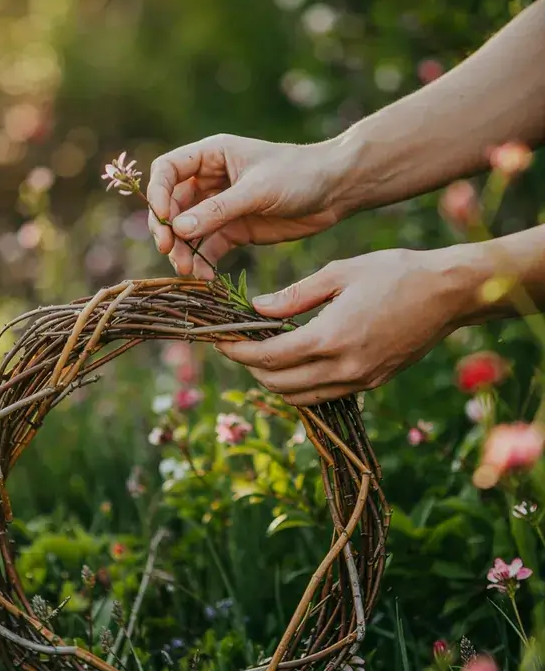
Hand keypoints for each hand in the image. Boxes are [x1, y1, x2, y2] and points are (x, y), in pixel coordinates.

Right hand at [146, 133, 346, 277]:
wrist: (336, 190)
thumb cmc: (298, 175)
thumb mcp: (256, 190)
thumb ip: (217, 210)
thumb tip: (179, 229)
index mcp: (211, 156)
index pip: (168, 170)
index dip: (157, 193)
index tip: (163, 220)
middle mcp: (210, 180)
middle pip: (172, 205)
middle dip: (169, 229)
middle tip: (170, 250)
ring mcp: (221, 207)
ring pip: (188, 230)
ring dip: (183, 250)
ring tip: (188, 270)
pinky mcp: (235, 230)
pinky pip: (209, 248)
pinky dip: (203, 263)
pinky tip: (205, 278)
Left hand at [216, 247, 473, 404]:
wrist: (449, 293)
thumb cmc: (395, 272)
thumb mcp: (339, 272)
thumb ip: (295, 295)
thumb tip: (257, 309)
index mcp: (331, 338)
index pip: (269, 358)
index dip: (238, 352)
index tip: (220, 341)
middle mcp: (344, 369)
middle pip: (278, 385)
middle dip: (250, 368)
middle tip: (236, 346)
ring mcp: (360, 381)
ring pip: (300, 397)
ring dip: (274, 381)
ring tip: (261, 354)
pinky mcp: (372, 383)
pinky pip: (324, 395)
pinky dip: (301, 385)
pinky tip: (295, 361)